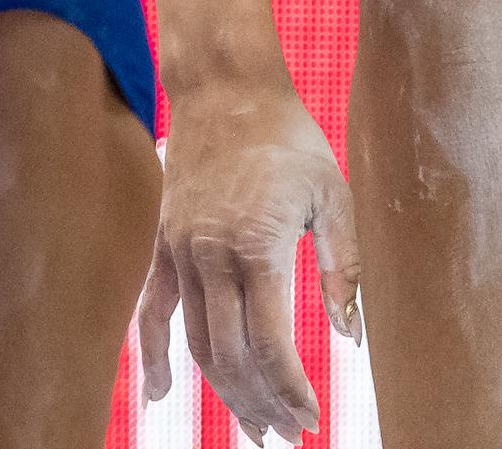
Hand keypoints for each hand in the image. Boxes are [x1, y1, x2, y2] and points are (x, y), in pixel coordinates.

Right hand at [139, 72, 360, 445]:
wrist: (227, 88)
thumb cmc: (288, 136)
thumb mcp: (332, 192)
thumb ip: (343, 265)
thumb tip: (349, 334)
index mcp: (257, 247)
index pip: (271, 346)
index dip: (291, 391)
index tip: (312, 420)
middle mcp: (211, 257)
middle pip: (231, 357)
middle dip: (260, 404)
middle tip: (285, 437)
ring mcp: (180, 252)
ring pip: (197, 343)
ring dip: (223, 391)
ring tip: (252, 424)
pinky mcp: (163, 244)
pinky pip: (152, 312)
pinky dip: (153, 356)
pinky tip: (161, 393)